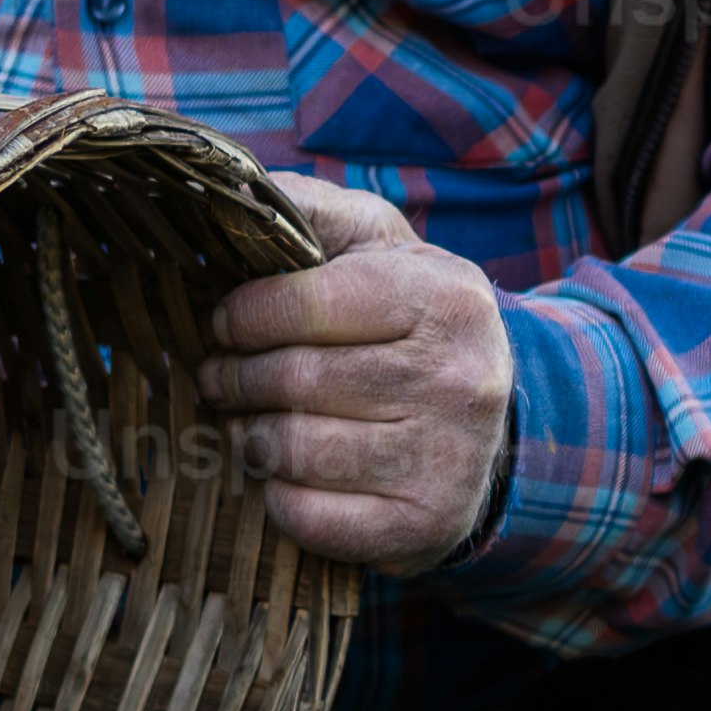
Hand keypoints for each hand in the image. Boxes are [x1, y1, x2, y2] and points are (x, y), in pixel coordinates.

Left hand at [209, 177, 518, 570]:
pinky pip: (308, 515)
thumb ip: (313, 211)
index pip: (306, 302)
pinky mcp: (424, 526)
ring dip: (249, 437)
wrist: (492, 425)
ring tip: (245, 422)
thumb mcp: (381, 248)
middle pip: (295, 379)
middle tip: (218, 375)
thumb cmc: (411, 323)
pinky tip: (285, 474)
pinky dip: (278, 497)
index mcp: (446, 298)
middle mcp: (460, 379)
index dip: (243, 315)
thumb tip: (233, 184)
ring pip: (295, 449)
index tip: (224, 322)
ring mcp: (447, 459)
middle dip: (235, 377)